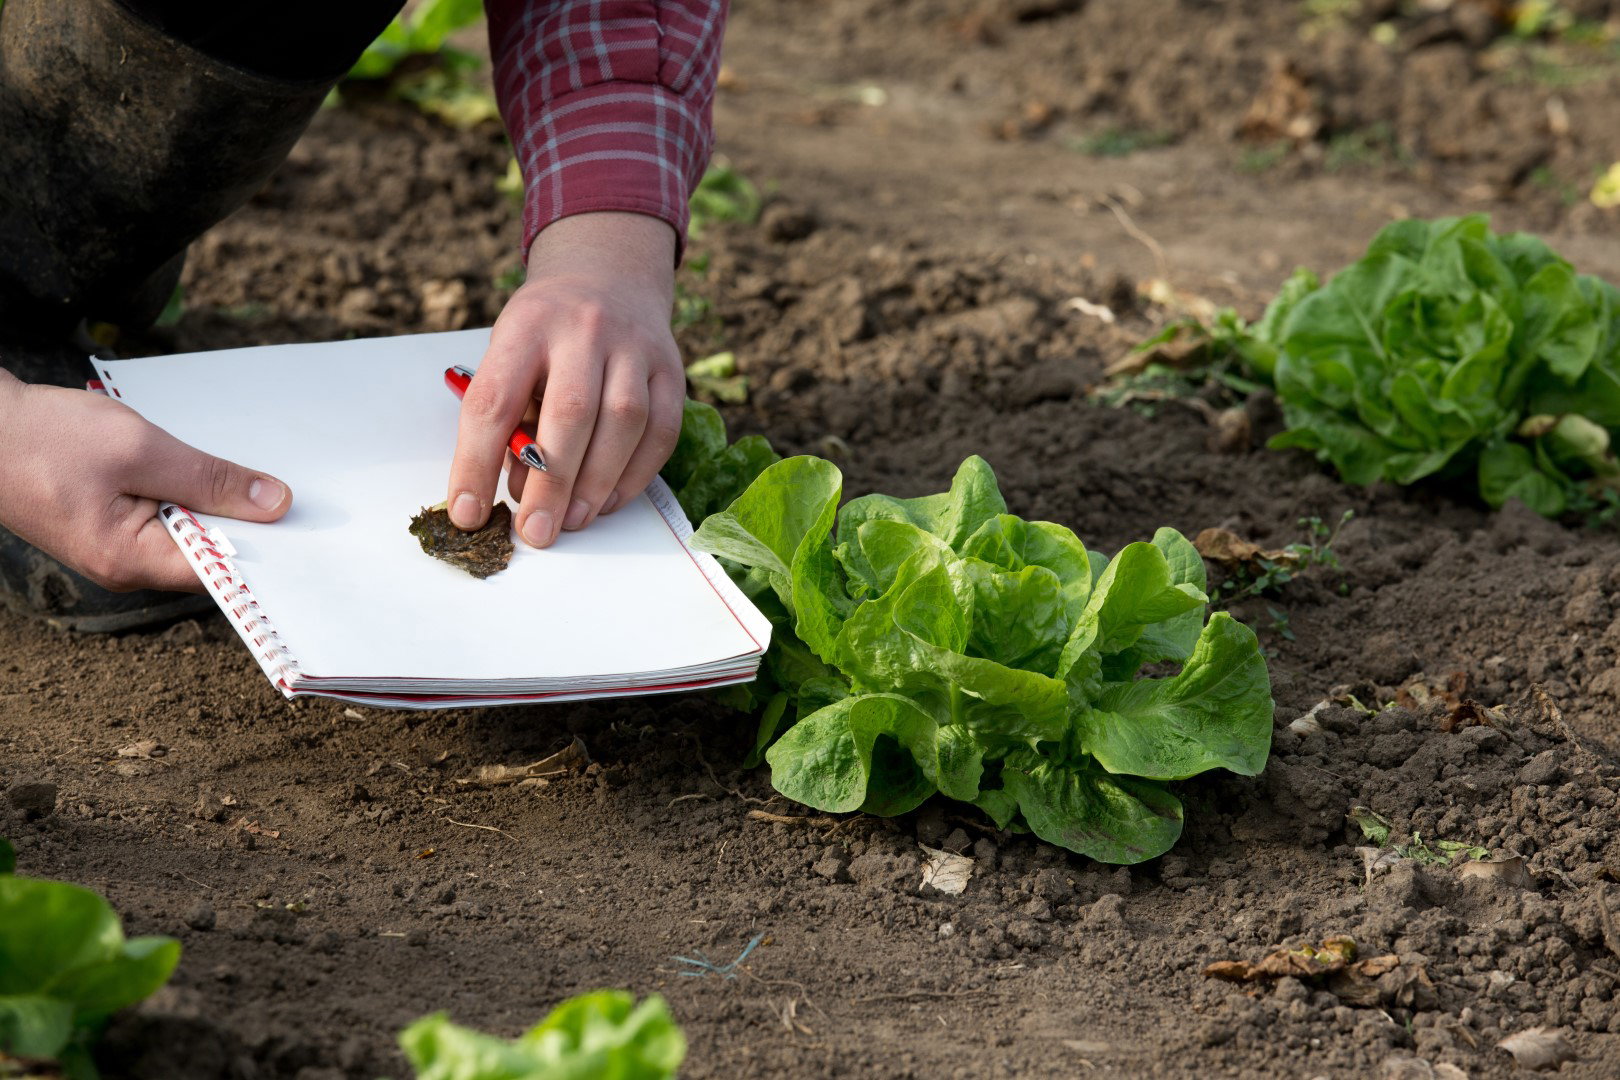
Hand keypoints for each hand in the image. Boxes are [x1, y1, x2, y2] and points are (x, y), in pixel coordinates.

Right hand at [0, 374, 292, 592]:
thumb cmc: (45, 437)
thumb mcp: (139, 449)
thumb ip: (209, 478)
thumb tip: (275, 504)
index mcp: (133, 561)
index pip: (224, 574)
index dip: (273, 554)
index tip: (316, 532)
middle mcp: (129, 568)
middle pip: (214, 555)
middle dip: (255, 526)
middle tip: (305, 495)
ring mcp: (121, 548)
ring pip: (195, 533)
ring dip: (224, 504)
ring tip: (268, 475)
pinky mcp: (116, 524)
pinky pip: (173, 517)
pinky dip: (196, 494)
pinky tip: (218, 469)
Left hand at [446, 212, 684, 547]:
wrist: (609, 276)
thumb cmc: (547, 331)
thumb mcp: (510, 351)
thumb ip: (509, 413)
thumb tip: (517, 489)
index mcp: (527, 325)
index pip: (496, 400)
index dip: (477, 462)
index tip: (468, 512)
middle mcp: (584, 329)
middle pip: (571, 412)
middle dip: (550, 483)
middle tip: (535, 532)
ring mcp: (635, 346)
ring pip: (624, 421)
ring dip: (596, 483)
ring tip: (572, 521)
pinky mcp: (671, 369)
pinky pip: (661, 431)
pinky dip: (636, 475)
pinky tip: (609, 501)